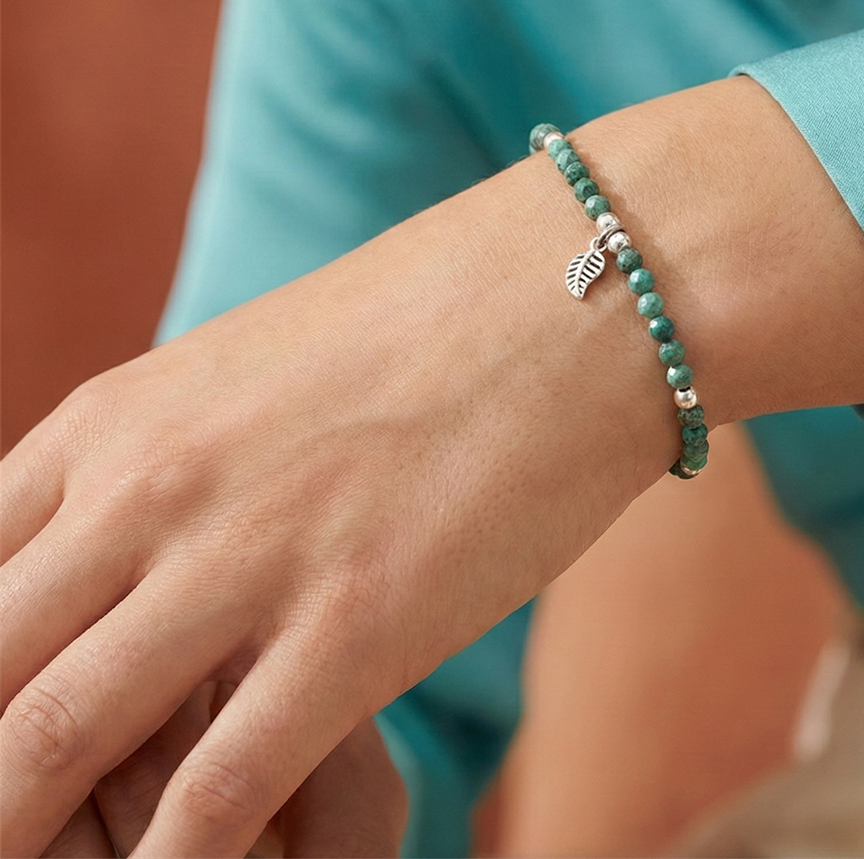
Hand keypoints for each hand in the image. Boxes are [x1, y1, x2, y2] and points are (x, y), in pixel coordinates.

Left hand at [2, 79, 863, 857]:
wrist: (576, 290)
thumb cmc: (430, 324)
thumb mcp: (255, 380)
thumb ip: (169, 465)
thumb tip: (126, 556)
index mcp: (113, 422)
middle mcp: (147, 486)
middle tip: (14, 828)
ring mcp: (246, 555)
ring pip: (43, 745)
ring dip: (28, 835)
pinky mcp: (356, 624)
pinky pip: (215, 792)